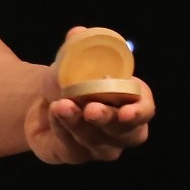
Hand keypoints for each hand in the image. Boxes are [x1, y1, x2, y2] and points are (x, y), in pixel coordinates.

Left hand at [24, 28, 154, 163]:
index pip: (146, 110)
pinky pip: (71, 147)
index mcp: (133, 101)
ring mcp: (101, 147)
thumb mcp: (73, 62)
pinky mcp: (76, 156)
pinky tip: (53, 112)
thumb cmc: (71, 80)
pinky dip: (61, 128)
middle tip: (92, 109)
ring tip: (61, 104)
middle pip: (127, 133)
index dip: (139, 112)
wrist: (44, 100)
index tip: (126, 111)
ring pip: (96, 141)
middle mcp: (123, 130)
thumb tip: (78, 33)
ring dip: (78, 123)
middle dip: (109, 120)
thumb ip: (78, 48)